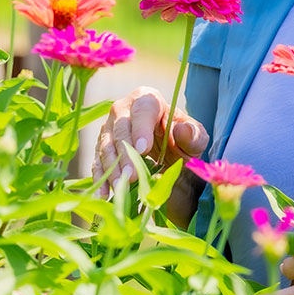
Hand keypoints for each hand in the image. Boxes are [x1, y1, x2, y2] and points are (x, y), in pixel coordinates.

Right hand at [93, 87, 207, 209]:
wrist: (168, 154)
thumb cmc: (182, 140)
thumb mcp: (196, 138)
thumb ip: (194, 134)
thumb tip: (182, 129)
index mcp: (147, 100)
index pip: (142, 109)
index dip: (141, 129)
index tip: (143, 149)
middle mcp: (123, 110)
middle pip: (120, 129)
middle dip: (125, 154)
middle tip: (131, 176)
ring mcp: (109, 129)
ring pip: (106, 147)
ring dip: (112, 169)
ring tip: (120, 188)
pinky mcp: (101, 148)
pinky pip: (97, 163)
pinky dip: (100, 179)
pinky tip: (103, 194)